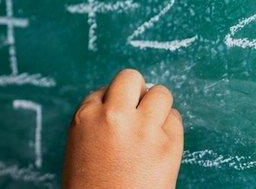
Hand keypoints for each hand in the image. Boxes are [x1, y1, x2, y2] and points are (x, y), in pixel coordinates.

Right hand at [61, 68, 182, 187]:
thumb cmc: (91, 188)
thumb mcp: (79, 149)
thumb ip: (96, 123)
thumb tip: (119, 102)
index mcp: (85, 118)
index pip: (104, 90)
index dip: (113, 103)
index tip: (118, 117)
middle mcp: (114, 116)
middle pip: (131, 78)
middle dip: (136, 91)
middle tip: (138, 111)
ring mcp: (143, 129)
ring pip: (160, 93)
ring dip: (157, 105)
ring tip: (153, 125)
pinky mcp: (169, 145)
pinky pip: (176, 119)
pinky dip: (171, 126)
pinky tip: (162, 142)